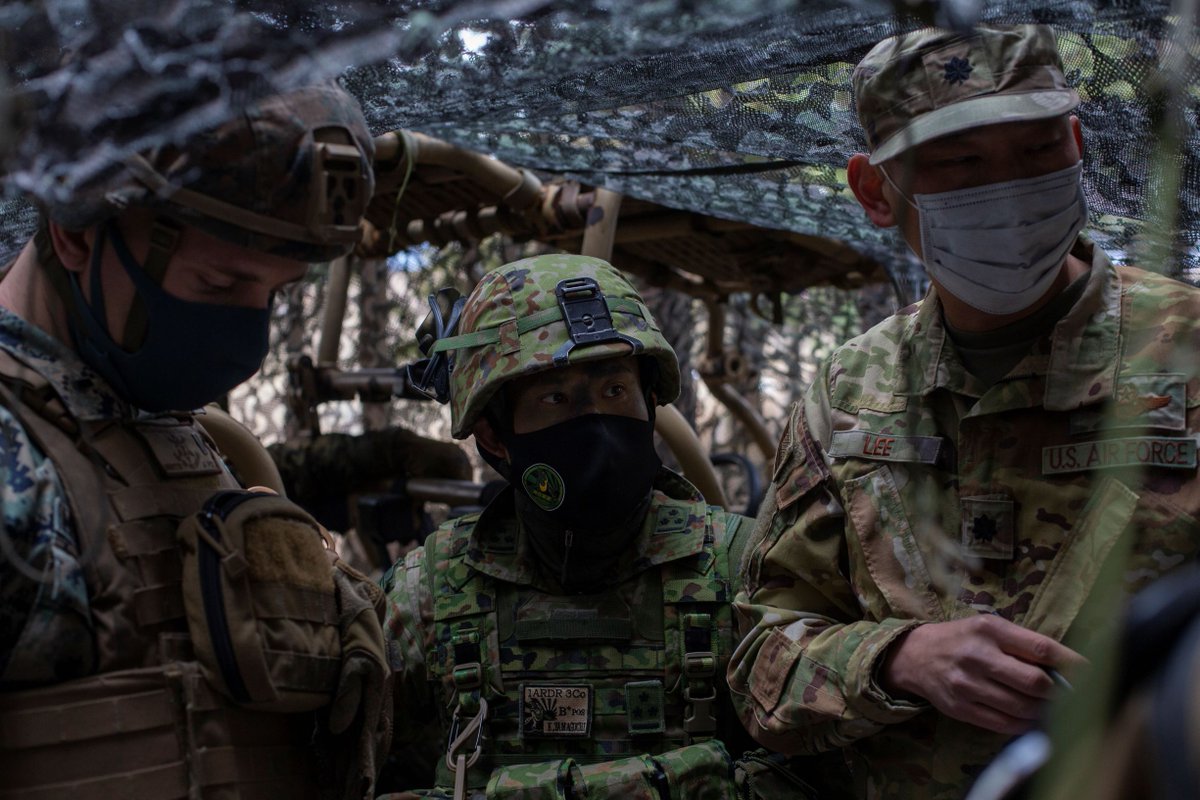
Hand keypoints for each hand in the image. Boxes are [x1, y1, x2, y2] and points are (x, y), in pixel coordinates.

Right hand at [880, 615, 1085, 734]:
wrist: (916, 656)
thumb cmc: (962, 639)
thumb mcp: (988, 627)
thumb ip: (1023, 643)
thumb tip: (1068, 668)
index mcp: (989, 630)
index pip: (1041, 649)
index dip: (1072, 664)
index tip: (1090, 672)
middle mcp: (977, 656)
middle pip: (1035, 683)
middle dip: (1058, 693)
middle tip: (1066, 695)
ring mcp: (967, 685)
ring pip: (1022, 708)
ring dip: (1043, 711)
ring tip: (1048, 708)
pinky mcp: (961, 708)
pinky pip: (1004, 724)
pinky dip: (1024, 724)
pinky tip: (1029, 718)